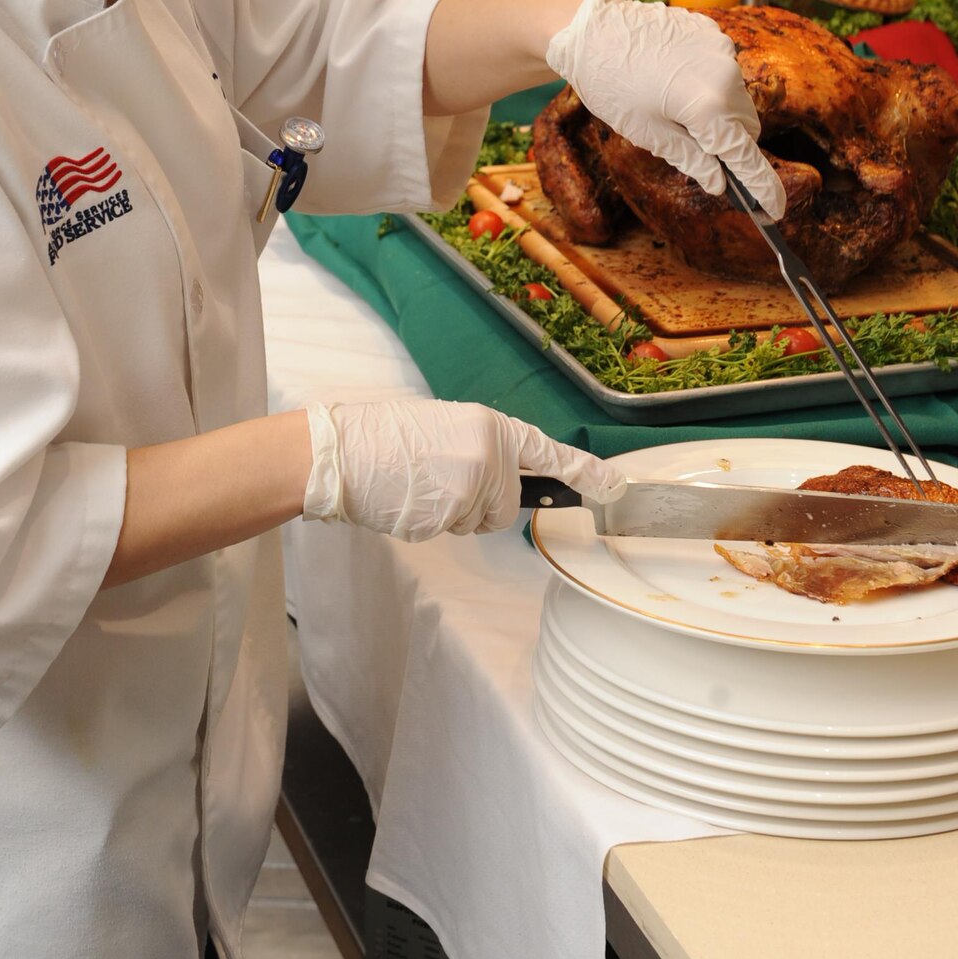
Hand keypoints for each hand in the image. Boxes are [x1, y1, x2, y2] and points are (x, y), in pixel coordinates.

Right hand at [302, 397, 623, 542]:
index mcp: (490, 427)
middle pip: (506, 505)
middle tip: (439, 482)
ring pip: (480, 522)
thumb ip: (483, 450)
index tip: (614, 487)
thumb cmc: (387, 440)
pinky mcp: (450, 515)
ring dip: (454, 514)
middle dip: (480, 505)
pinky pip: (454, 531)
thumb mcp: (446, 430)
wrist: (343, 453)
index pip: (546, 451)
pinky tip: (410, 499)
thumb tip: (505, 475)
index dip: (584, 471)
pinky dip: (432, 523)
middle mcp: (489, 455)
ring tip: (419, 486)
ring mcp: (471, 487)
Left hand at [545, 0, 786, 216]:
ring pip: (736, 96)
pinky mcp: (711, 30)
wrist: (589, 30)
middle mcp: (725, 74)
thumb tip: (718, 183)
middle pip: (746, 126)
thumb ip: (691, 159)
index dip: (762, 186)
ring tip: (673, 104)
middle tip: (695, 145)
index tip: (774, 209)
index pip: (746, 155)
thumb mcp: (647, 133)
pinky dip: (709, 82)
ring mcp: (720, 47)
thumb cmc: (611, 84)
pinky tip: (673, 78)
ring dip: (719, 110)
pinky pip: (722, 68)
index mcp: (709, 106)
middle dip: (729, 143)